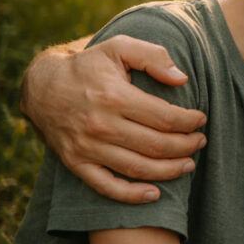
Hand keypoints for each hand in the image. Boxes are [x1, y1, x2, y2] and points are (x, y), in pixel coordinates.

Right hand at [21, 35, 207, 202]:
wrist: (42, 86)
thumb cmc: (89, 65)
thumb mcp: (119, 47)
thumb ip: (153, 56)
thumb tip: (182, 79)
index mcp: (115, 96)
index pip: (164, 117)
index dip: (189, 121)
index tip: (201, 119)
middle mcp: (101, 125)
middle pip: (156, 145)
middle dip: (186, 146)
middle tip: (200, 141)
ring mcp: (87, 148)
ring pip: (137, 168)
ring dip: (169, 171)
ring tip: (189, 164)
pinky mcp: (75, 163)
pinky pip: (106, 187)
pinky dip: (131, 196)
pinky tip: (155, 194)